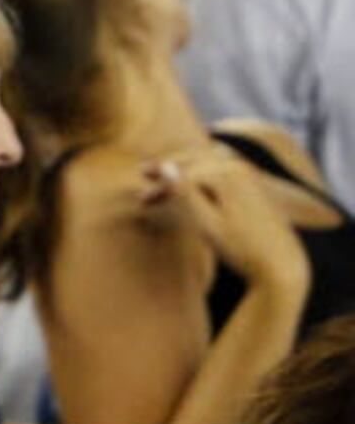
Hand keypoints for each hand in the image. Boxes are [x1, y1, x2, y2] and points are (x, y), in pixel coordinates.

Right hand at [143, 145, 309, 288]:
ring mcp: (250, 174)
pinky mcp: (256, 183)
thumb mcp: (207, 225)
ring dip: (184, 164)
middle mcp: (241, 167)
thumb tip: (164, 166)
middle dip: (168, 166)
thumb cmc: (241, 250)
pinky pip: (221, 165)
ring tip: (163, 171)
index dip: (159, 185)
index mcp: (227, 175)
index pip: (183, 173)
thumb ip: (184, 193)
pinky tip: (192, 174)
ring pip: (207, 159)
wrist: (283, 266)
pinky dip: (202, 168)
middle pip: (194, 158)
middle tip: (142, 173)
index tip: (141, 201)